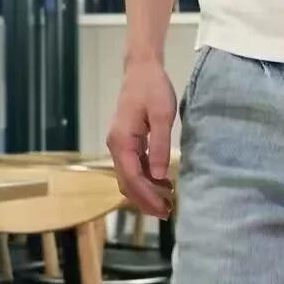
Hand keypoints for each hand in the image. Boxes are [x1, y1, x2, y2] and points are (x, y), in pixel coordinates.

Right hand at [107, 55, 176, 217]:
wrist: (142, 69)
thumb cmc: (154, 89)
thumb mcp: (163, 117)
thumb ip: (160, 146)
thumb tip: (160, 176)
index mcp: (122, 142)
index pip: (133, 178)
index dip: (148, 196)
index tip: (164, 209)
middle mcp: (116, 146)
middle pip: (128, 182)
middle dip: (145, 200)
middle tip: (166, 213)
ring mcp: (120, 144)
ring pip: (129, 176)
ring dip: (145, 192)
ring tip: (167, 203)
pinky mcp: (127, 141)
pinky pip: (134, 166)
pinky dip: (146, 179)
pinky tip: (162, 183)